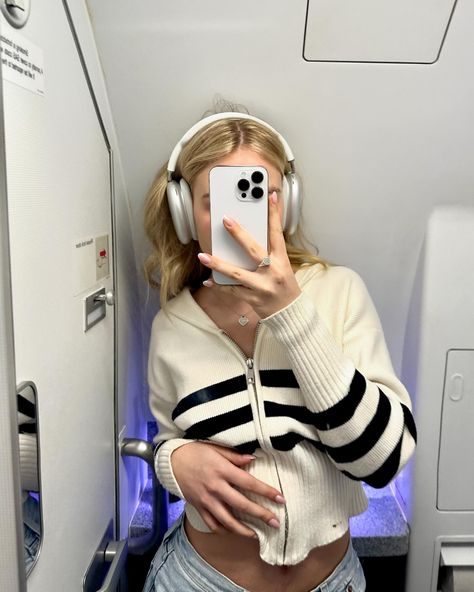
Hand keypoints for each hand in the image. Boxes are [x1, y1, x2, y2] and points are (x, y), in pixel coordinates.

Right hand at [171, 441, 285, 537]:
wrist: (171, 461)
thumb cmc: (195, 451)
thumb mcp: (215, 448)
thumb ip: (234, 455)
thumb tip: (253, 459)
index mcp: (222, 470)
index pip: (249, 483)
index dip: (266, 492)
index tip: (280, 499)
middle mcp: (215, 487)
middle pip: (242, 505)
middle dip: (261, 515)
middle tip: (275, 523)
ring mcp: (206, 500)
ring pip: (228, 521)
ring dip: (244, 530)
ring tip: (257, 535)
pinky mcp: (198, 507)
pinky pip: (212, 523)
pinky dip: (223, 529)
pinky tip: (233, 531)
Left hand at [197, 192, 300, 317]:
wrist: (290, 313)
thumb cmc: (284, 286)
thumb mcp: (282, 266)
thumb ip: (269, 252)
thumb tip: (247, 237)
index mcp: (281, 260)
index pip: (277, 234)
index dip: (274, 215)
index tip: (271, 197)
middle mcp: (272, 272)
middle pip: (253, 250)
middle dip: (238, 234)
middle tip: (225, 220)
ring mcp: (262, 286)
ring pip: (237, 274)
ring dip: (218, 264)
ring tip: (204, 256)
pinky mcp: (253, 299)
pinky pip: (232, 291)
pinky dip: (219, 286)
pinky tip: (208, 280)